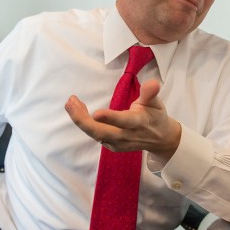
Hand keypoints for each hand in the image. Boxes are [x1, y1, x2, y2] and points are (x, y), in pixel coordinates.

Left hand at [65, 79, 181, 162]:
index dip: (110, 118)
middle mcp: (126, 136)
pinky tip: (77, 109)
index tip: (96, 113)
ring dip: (80, 118)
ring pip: (94, 133)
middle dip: (83, 120)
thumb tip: (152, 83)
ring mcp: (117, 143)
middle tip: (70, 102)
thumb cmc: (155, 117)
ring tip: (71, 102)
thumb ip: (150, 93)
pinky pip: (94, 134)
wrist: (159, 139)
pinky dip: (84, 121)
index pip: (124, 121)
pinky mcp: (111, 146)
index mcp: (138, 123)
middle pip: (101, 131)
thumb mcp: (156, 103)